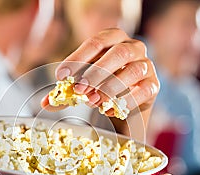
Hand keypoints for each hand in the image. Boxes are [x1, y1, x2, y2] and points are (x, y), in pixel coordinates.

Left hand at [41, 28, 158, 116]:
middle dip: (96, 72)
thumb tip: (45, 103)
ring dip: (110, 87)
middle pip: (119, 53)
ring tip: (92, 102)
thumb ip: (65, 92)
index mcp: (113, 39)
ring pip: (133, 71)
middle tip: (79, 89)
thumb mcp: (81, 85)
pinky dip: (124, 102)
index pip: (97, 42)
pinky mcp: (153, 86)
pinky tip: (109, 110)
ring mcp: (147, 66)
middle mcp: (133, 47)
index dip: (78, 58)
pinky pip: (143, 91)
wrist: (124, 104)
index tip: (61, 75)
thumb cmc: (100, 86)